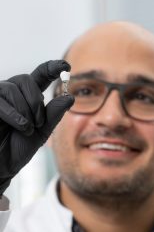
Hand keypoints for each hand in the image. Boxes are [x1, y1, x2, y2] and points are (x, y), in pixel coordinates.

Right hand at [0, 60, 73, 194]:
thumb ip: (54, 114)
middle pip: (26, 79)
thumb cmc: (19, 147)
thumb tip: (70, 97)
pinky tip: (22, 127)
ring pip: (13, 88)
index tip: (66, 65)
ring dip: (26, 110)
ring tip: (28, 129)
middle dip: (36, 101)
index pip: (40, 75)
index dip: (52, 68)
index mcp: (27, 97)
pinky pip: (1, 100)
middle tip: (39, 122)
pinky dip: (15, 115)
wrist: (2, 166)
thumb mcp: (42, 131)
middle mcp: (12, 93)